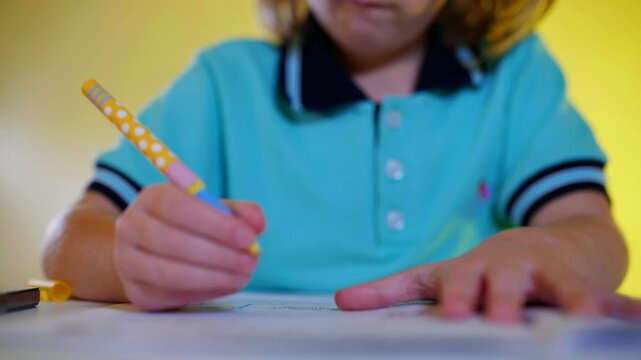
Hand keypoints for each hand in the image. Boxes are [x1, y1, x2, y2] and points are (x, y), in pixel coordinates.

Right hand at [114, 184, 264, 310]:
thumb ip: (239, 212)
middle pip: (172, 242)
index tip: (248, 237)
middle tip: (251, 261)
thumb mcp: (213, 210)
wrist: (151, 251)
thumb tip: (258, 224)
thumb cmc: (190, 225)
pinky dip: (205, 292)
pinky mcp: (136, 292)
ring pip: (169, 273)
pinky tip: (227, 284)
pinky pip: (171, 295)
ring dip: (213, 277)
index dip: (215, 224)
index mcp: (151, 198)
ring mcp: (128, 262)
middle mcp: (131, 227)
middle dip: (219, 254)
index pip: (178, 207)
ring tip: (243, 275)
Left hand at [335, 228, 640, 322]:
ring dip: (569, 298)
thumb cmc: (482, 272)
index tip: (453, 313)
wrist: (548, 244)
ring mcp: (547, 275)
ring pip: (558, 285)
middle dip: (504, 298)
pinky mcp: (583, 284)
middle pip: (506, 282)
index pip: (459, 281)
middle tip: (501, 319)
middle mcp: (508, 269)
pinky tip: (636, 318)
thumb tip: (340, 300)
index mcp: (470, 270)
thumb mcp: (439, 276)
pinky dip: (619, 307)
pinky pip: (602, 296)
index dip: (457, 295)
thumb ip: (392, 290)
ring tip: (580, 316)